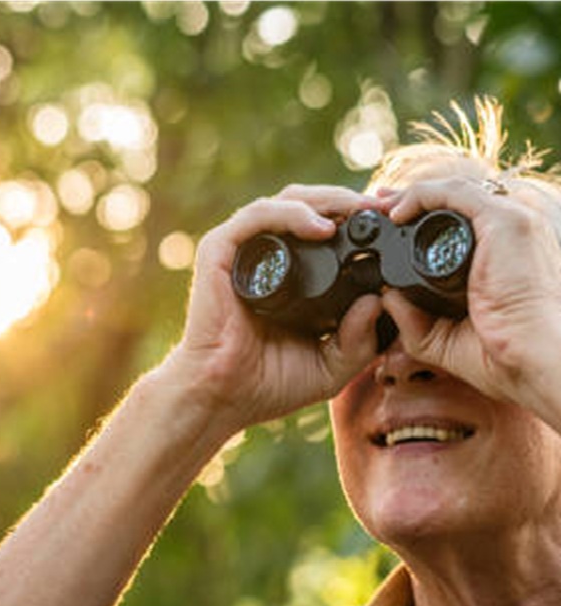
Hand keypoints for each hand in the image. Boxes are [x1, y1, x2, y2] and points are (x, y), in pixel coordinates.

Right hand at [167, 185, 383, 433]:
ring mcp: (244, 253)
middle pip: (312, 206)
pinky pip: (257, 217)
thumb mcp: (330, 367)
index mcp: (293, 276)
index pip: (327, 229)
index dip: (360, 220)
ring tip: (360, 210)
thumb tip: (378, 301)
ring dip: (328, 199)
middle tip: (387, 208)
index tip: (395, 223)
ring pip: (288, 201)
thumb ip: (359, 342)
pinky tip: (320, 227)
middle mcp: (268, 257)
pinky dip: (291, 214)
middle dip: (350, 201)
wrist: (222, 397)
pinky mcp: (220, 252)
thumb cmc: (266, 384)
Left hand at [379, 176, 560, 424]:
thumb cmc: (499, 356)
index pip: (460, 218)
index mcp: (504, 251)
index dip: (422, 214)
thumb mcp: (441, 335)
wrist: (530, 361)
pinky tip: (396, 212)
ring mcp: (513, 220)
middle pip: (454, 199)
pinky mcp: (507, 221)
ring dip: (410, 194)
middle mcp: (513, 230)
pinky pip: (456, 192)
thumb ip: (411, 317)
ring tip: (378, 206)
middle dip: (411, 198)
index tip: (388, 220)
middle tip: (376, 205)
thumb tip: (384, 296)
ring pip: (452, 190)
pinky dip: (421, 195)